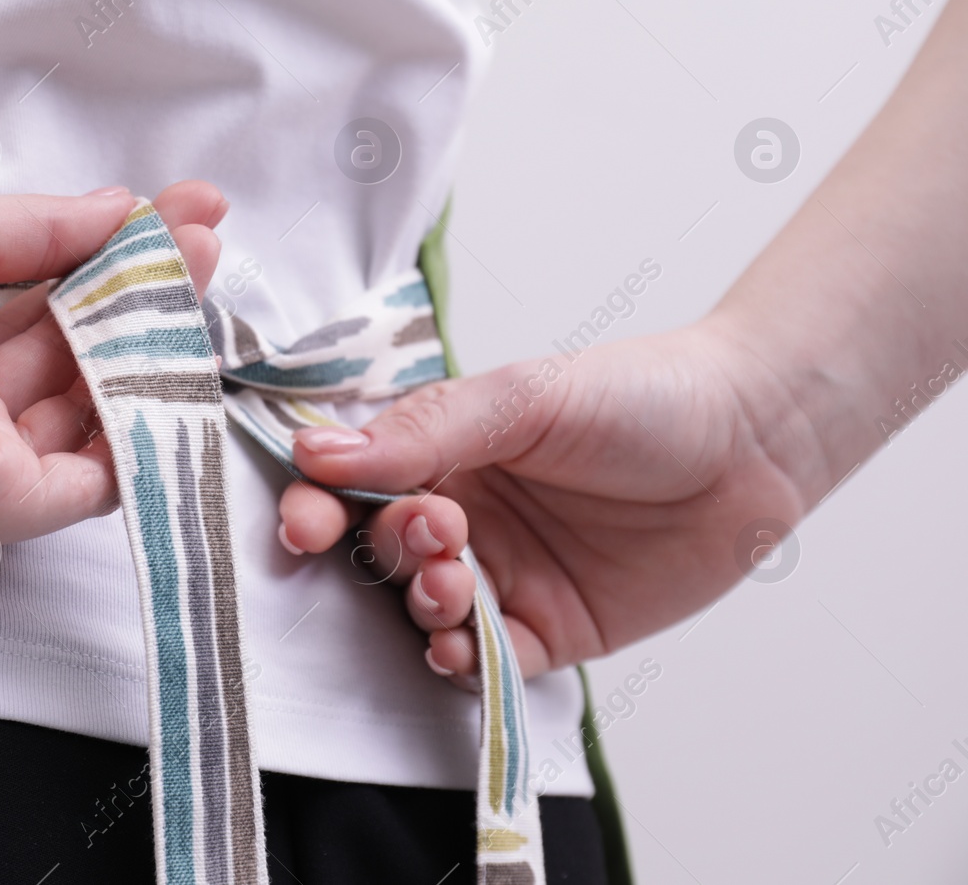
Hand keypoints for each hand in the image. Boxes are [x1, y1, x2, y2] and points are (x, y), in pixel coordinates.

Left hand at [0, 149, 223, 553]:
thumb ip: (46, 241)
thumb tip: (126, 212)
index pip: (26, 374)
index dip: (95, 309)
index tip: (148, 247)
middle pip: (68, 396)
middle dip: (140, 311)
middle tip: (195, 241)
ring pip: (88, 424)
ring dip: (153, 337)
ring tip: (200, 248)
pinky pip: (96, 477)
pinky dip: (145, 407)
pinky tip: (187, 322)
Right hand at [275, 318, 813, 684]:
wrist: (755, 442)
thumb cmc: (640, 397)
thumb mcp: (525, 399)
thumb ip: (423, 432)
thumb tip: (317, 454)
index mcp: (443, 451)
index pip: (353, 486)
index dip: (319, 508)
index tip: (305, 523)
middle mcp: (464, 515)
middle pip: (382, 553)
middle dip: (386, 552)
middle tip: (431, 534)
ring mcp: (506, 578)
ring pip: (425, 612)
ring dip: (422, 606)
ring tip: (455, 582)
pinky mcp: (552, 631)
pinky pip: (487, 665)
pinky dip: (462, 664)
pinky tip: (462, 649)